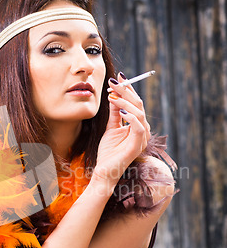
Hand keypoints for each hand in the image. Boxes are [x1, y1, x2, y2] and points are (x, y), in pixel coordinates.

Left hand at [92, 72, 150, 192]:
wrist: (104, 171)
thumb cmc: (108, 152)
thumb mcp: (110, 127)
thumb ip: (115, 113)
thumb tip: (114, 94)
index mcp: (138, 125)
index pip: (135, 103)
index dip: (128, 89)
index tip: (118, 77)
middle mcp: (143, 130)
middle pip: (138, 105)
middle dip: (126, 91)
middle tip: (113, 82)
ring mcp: (142, 138)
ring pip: (139, 113)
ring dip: (125, 102)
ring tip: (113, 95)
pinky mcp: (138, 146)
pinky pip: (138, 127)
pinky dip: (131, 117)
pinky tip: (120, 111)